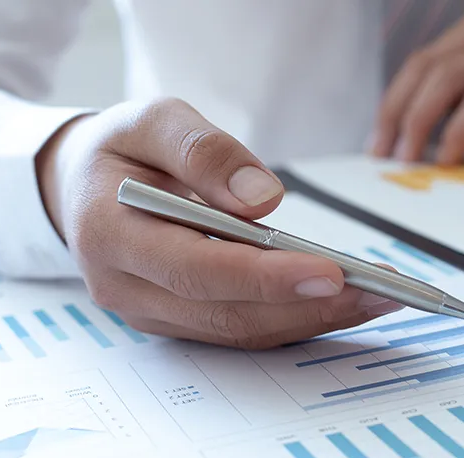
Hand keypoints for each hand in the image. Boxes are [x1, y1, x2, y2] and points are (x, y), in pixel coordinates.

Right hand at [35, 98, 402, 348]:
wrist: (81, 184)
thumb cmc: (123, 146)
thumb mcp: (154, 120)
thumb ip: (204, 152)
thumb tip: (263, 200)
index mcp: (109, 235)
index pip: (196, 269)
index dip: (265, 277)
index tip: (331, 272)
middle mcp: (126, 289)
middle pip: (228, 313)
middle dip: (311, 306)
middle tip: (382, 289)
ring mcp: (152, 313)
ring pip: (242, 331)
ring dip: (316, 319)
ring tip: (380, 295)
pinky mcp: (179, 320)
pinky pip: (243, 329)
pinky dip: (298, 318)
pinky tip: (346, 300)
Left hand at [371, 0, 463, 163]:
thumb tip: (423, 131)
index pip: (424, 59)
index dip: (394, 100)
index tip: (380, 138)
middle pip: (426, 66)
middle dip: (397, 114)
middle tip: (384, 153)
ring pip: (446, 79)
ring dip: (418, 123)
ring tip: (408, 159)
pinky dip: (457, 131)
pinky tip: (448, 156)